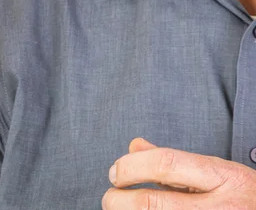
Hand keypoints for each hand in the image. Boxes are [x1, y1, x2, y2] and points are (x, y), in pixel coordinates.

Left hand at [102, 137, 255, 207]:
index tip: (114, 173)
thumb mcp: (219, 172)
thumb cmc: (245, 198)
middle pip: (153, 204)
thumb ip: (174, 161)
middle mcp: (220, 209)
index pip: (166, 164)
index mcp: (224, 178)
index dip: (131, 167)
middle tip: (109, 198)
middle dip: (119, 200)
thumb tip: (133, 147)